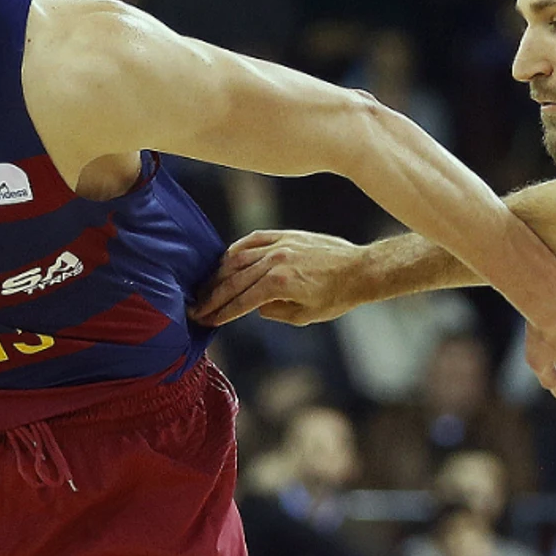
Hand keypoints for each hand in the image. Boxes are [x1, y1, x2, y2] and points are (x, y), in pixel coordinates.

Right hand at [190, 230, 366, 326]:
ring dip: (218, 274)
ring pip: (237, 258)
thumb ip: (274, 312)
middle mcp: (275, 261)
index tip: (205, 320)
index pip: (240, 301)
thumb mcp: (305, 316)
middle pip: (233, 280)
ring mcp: (279, 245)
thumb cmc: (336, 297)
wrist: (359, 270)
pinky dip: (236, 249)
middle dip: (212, 296)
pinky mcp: (285, 235)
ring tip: (206, 287)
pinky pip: (252, 239)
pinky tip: (226, 260)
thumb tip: (254, 307)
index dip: (221, 312)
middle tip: (196, 308)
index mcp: (279, 284)